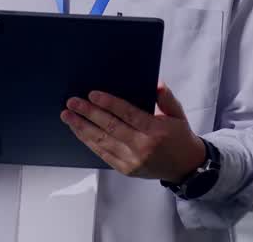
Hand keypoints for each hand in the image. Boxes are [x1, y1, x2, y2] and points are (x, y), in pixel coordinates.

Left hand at [60, 83, 206, 182]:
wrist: (185, 167)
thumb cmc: (180, 137)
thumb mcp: (178, 114)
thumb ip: (166, 98)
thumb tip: (156, 83)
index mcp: (156, 131)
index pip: (128, 115)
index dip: (109, 104)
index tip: (92, 94)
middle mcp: (142, 147)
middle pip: (110, 127)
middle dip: (88, 113)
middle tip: (72, 102)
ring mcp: (132, 161)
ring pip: (102, 141)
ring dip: (82, 127)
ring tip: (67, 116)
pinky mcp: (125, 169)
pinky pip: (102, 153)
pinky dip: (88, 141)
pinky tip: (78, 131)